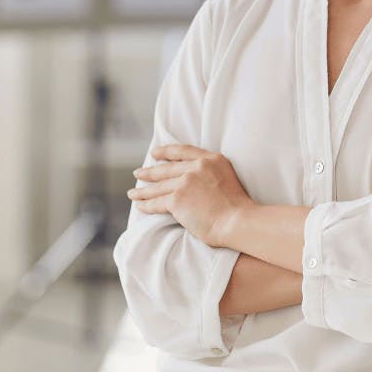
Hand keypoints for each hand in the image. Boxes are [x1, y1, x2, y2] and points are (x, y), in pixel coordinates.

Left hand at [128, 146, 252, 246]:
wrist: (238, 220)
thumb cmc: (238, 207)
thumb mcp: (227, 177)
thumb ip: (210, 174)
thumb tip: (194, 184)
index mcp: (212, 159)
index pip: (184, 151)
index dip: (167, 152)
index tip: (155, 153)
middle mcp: (197, 166)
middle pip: (167, 169)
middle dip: (150, 171)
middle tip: (139, 173)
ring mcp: (186, 182)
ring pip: (159, 186)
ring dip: (143, 190)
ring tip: (133, 193)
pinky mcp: (177, 199)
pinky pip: (156, 202)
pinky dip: (146, 204)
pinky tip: (139, 205)